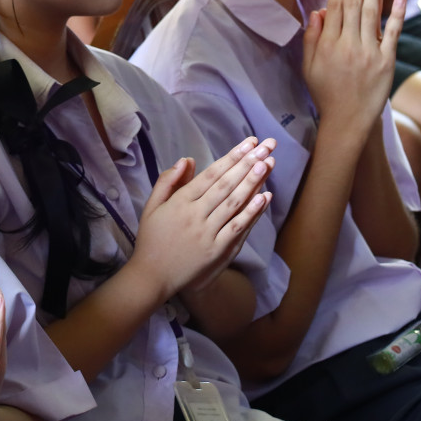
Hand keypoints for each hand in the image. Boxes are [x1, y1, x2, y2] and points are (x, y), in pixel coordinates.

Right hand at [132, 138, 274, 300]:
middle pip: (225, 185)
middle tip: (266, 146)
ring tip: (268, 164)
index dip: (231, 157)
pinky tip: (264, 197)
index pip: (210, 175)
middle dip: (247, 163)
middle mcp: (194, 215)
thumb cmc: (152, 239)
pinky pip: (236, 228)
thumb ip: (167, 182)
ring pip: (233, 203)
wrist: (152, 277)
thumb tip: (187, 160)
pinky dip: (251, 213)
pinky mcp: (216, 251)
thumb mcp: (152, 207)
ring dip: (252, 182)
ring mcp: (207, 233)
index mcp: (179, 202)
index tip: (249, 144)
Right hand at [301, 0, 404, 137]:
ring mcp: (369, 53)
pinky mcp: (387, 61)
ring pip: (370, 13)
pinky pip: (393, 33)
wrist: (347, 121)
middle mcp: (347, 46)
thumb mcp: (309, 67)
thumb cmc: (326, 93)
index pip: (334, 7)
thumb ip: (312, 39)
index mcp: (327, 46)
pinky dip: (396, 13)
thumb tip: (318, 11)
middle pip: (352, 4)